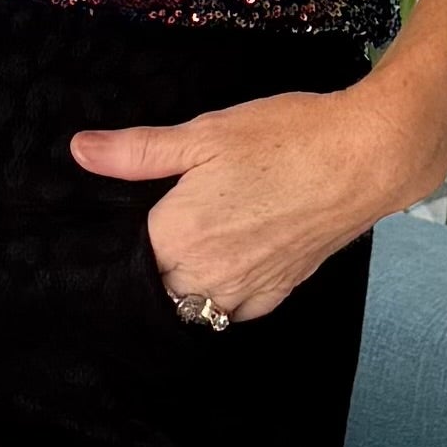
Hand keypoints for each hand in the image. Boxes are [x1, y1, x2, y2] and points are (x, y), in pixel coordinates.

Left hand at [67, 84, 422, 324]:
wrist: (365, 157)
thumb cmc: (286, 138)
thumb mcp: (205, 133)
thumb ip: (137, 151)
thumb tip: (80, 150)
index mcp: (178, 235)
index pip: (126, 258)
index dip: (123, 241)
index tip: (126, 222)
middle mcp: (207, 274)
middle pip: (157, 290)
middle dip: (152, 269)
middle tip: (161, 234)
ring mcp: (245, 289)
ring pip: (194, 309)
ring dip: (185, 289)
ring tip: (191, 254)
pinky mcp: (279, 291)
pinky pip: (235, 313)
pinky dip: (224, 298)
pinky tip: (226, 269)